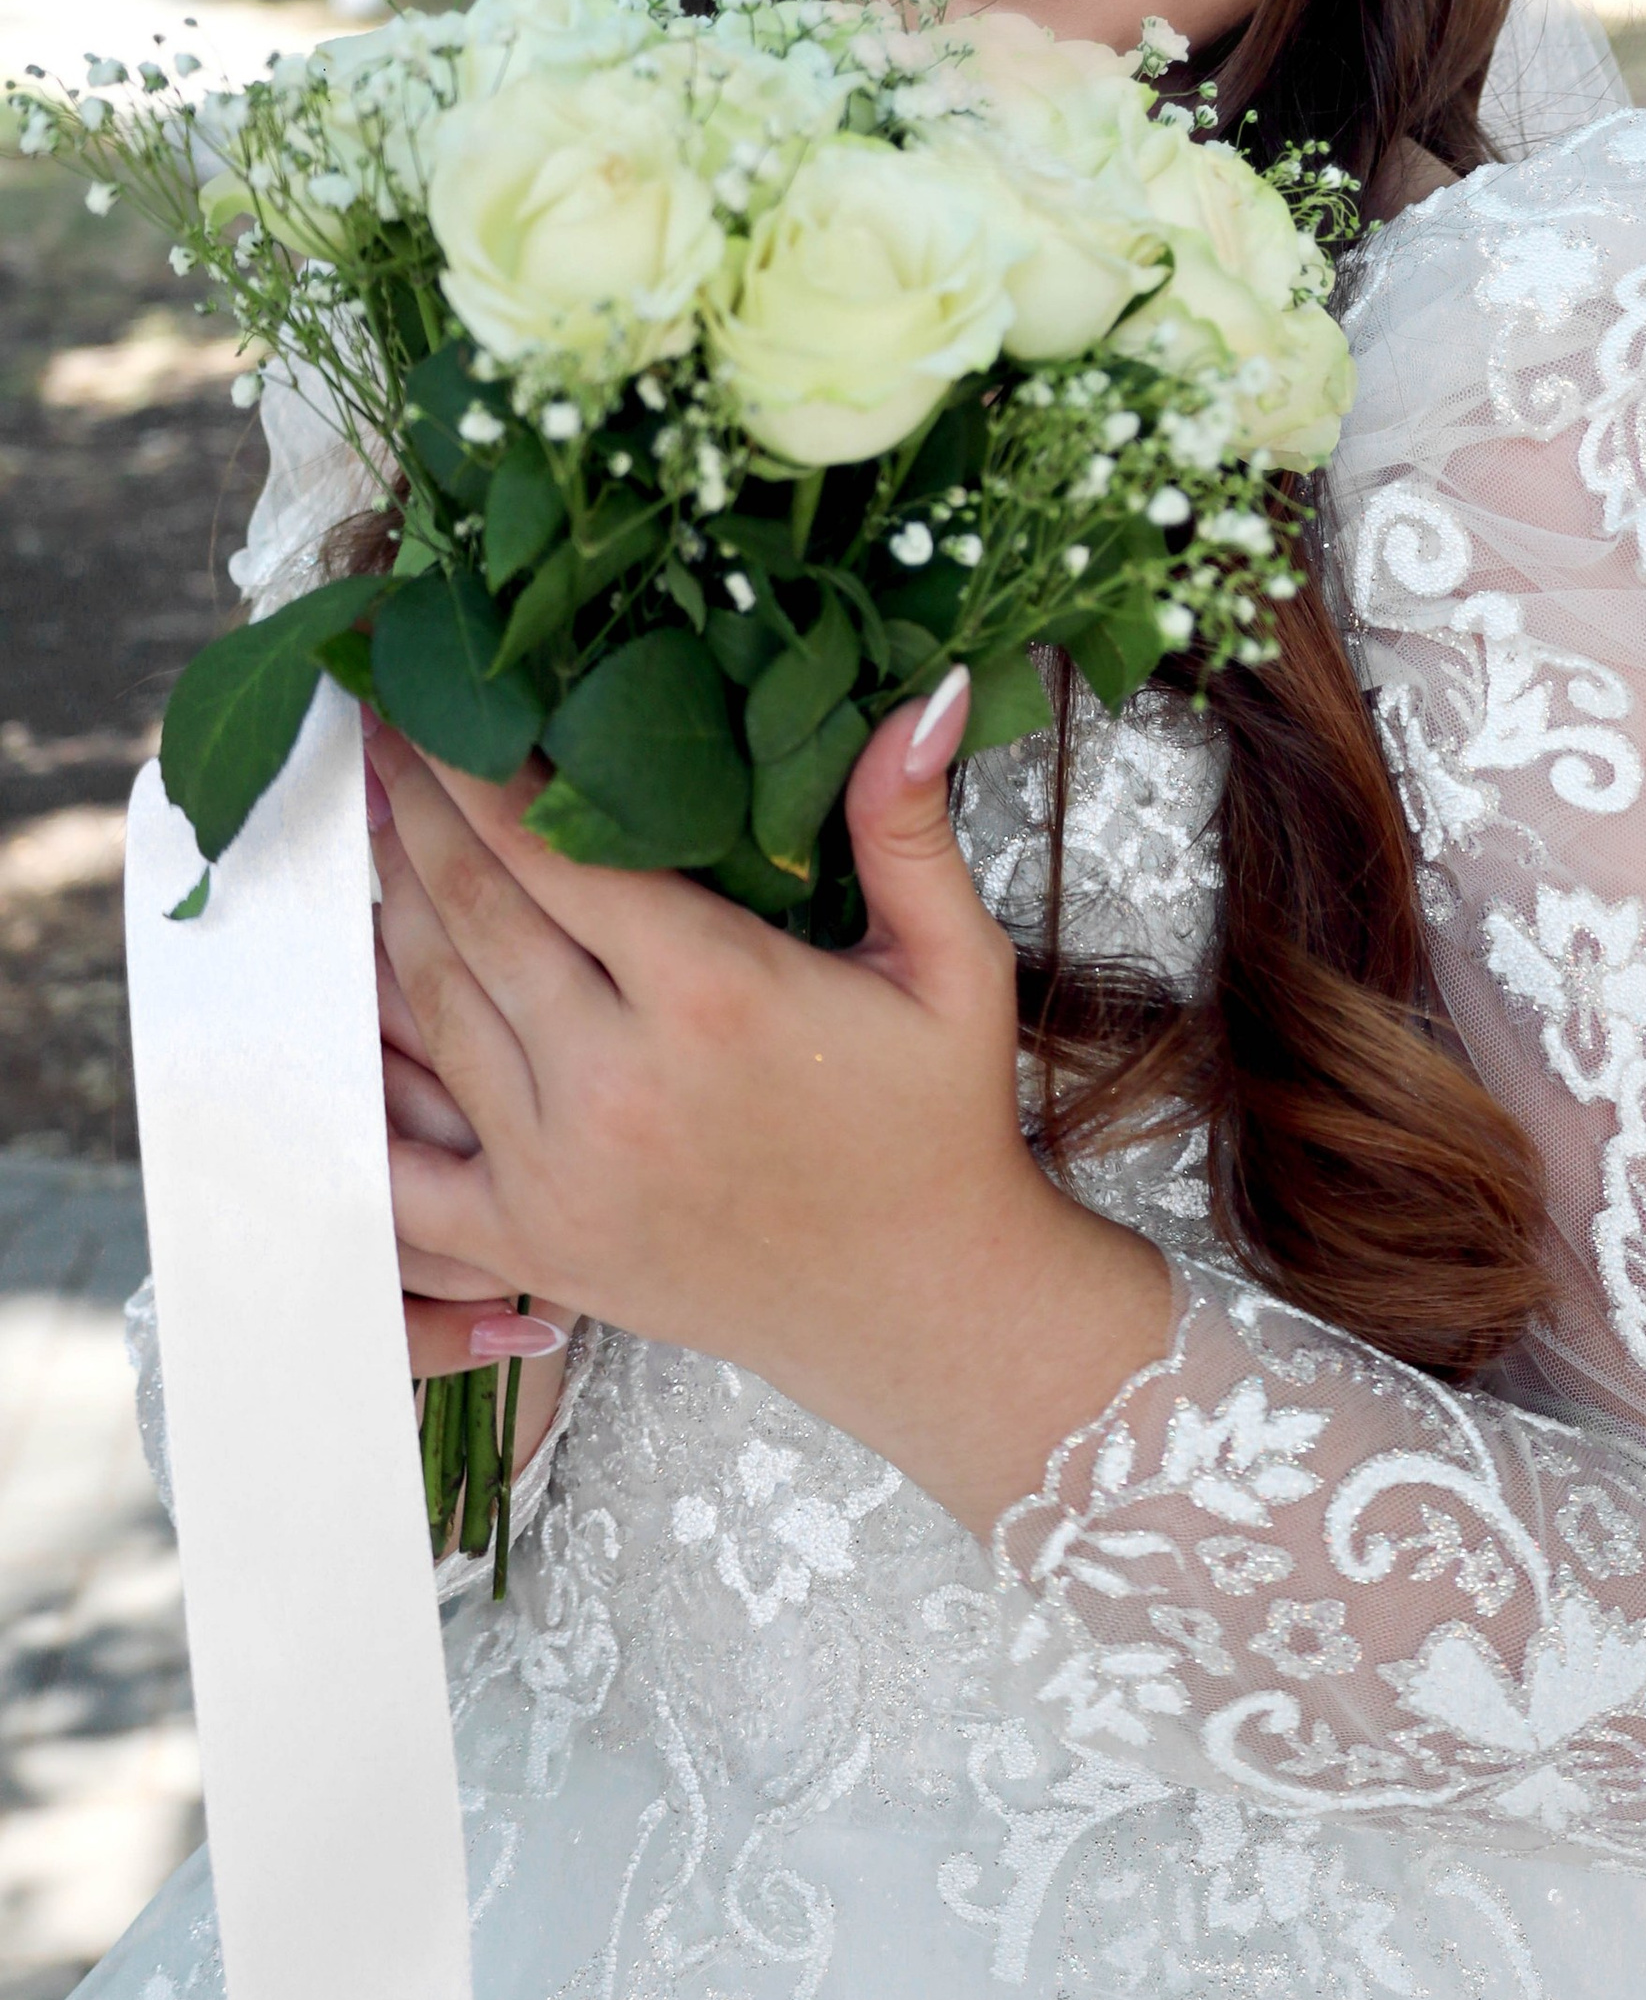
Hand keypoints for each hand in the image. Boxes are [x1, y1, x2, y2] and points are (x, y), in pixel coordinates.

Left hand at [365, 679, 1171, 1538]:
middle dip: (417, 812)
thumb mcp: (955, 963)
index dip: (478, 766)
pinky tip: (338, 1006)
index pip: (554, 847)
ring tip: (363, 829)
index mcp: (712, 993)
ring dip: (386, 911)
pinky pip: (403, 1159)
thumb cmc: (937, 1121)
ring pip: (432, 1009)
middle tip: (375, 733)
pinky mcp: (531, 1242)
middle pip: (475, 911)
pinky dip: (359, 1080)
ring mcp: (558, 1170)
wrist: (920, 1308)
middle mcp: (616, 1079)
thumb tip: (928, 691)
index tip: (430, 696)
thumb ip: (908, 826)